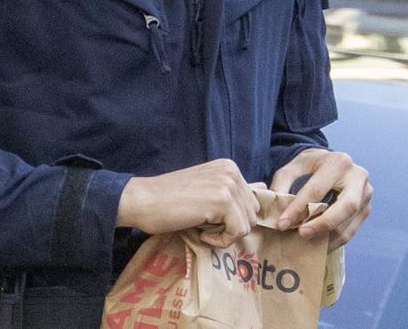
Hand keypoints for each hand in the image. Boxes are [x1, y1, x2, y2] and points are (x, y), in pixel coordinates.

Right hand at [116, 159, 260, 248]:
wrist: (144, 200)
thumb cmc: (170, 199)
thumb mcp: (207, 189)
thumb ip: (233, 189)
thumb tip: (264, 187)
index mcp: (229, 167)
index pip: (251, 202)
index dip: (231, 218)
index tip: (207, 216)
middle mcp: (232, 171)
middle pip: (252, 214)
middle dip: (231, 226)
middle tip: (203, 222)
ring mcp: (228, 184)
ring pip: (247, 225)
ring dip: (225, 234)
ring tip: (200, 225)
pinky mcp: (222, 201)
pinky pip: (237, 232)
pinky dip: (220, 240)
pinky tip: (200, 231)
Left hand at [270, 148, 371, 250]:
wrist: (333, 162)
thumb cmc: (312, 164)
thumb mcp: (295, 165)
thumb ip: (283, 182)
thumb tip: (275, 206)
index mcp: (338, 162)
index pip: (317, 189)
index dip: (298, 208)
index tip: (282, 224)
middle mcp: (358, 177)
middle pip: (345, 206)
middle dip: (322, 224)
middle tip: (302, 235)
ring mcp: (366, 194)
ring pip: (349, 223)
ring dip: (328, 237)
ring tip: (307, 245)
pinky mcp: (367, 208)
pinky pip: (351, 230)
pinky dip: (334, 240)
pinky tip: (319, 245)